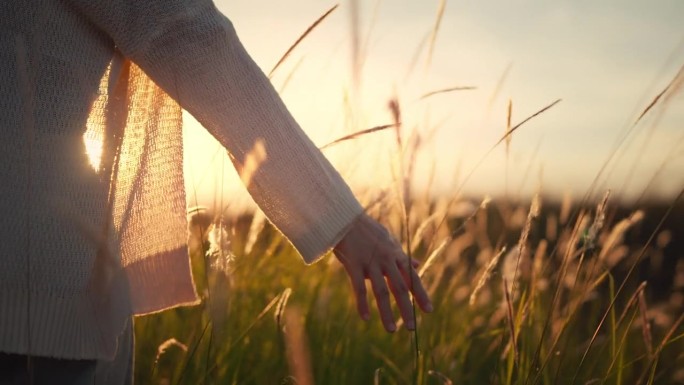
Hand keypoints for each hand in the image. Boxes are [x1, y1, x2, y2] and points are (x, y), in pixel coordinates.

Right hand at [333, 213, 432, 331]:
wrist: (345, 219)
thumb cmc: (368, 231)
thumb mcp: (389, 241)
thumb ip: (402, 256)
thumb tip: (417, 264)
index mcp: (395, 255)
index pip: (412, 278)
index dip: (421, 294)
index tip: (429, 310)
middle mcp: (386, 260)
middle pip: (399, 287)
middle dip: (406, 309)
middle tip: (412, 327)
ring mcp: (370, 263)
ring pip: (381, 291)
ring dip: (386, 312)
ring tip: (391, 330)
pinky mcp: (354, 264)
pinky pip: (359, 288)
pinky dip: (362, 304)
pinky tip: (366, 318)